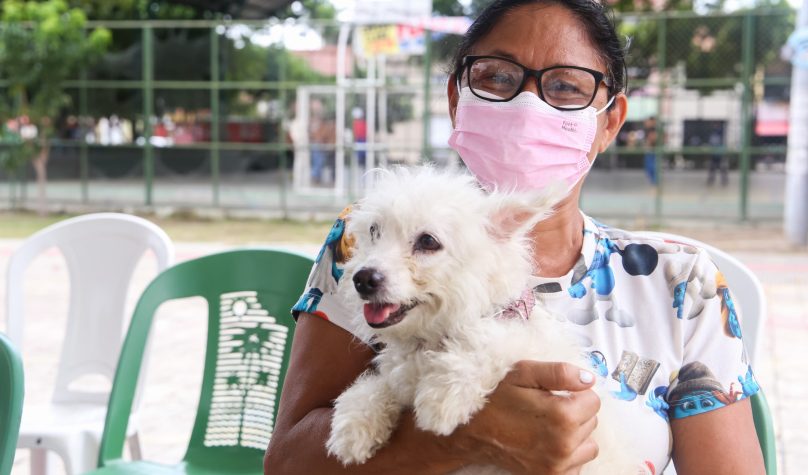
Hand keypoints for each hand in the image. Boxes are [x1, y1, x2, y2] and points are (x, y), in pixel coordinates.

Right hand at [451, 360, 600, 474]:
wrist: (470, 431)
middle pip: (591, 421)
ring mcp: (558, 464)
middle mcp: (564, 443)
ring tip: (548, 426)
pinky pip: (578, 464)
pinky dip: (569, 454)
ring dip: (575, 434)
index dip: (575, 393)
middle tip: (547, 408)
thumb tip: (589, 379)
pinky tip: (549, 443)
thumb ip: (559, 372)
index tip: (556, 394)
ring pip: (589, 444)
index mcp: (562, 415)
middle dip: (575, 412)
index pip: (594, 399)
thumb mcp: (523, 372)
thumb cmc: (495, 398)